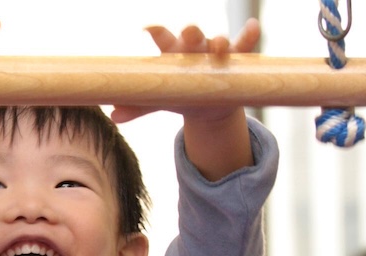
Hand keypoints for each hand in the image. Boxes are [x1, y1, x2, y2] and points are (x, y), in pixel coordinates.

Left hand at [111, 18, 260, 123]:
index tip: (148, 27)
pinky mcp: (237, 59)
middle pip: (192, 34)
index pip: (163, 38)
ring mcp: (215, 51)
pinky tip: (253, 27)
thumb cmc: (179, 94)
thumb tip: (113, 117)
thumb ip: (137, 106)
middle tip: (188, 31)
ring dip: (219, 41)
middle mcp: (194, 47)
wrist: (207, 104)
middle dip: (191, 31)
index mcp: (172, 53)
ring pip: (218, 40)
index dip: (157, 31)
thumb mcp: (159, 99)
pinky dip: (250, 35)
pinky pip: (245, 45)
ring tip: (220, 45)